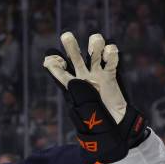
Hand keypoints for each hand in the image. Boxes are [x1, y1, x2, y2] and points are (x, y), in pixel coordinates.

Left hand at [44, 32, 147, 162]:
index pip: (60, 73)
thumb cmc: (96, 123)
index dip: (54, 66)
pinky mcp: (111, 75)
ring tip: (96, 46)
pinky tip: (110, 53)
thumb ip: (79, 96)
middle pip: (74, 58)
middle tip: (66, 36)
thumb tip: (75, 79)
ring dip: (94, 44)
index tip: (49, 60)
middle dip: (70, 46)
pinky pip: (111, 59)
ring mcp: (97, 75)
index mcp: (72, 88)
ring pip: (93, 53)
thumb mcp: (84, 112)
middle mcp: (83, 78)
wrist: (115, 127)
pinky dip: (111, 53)